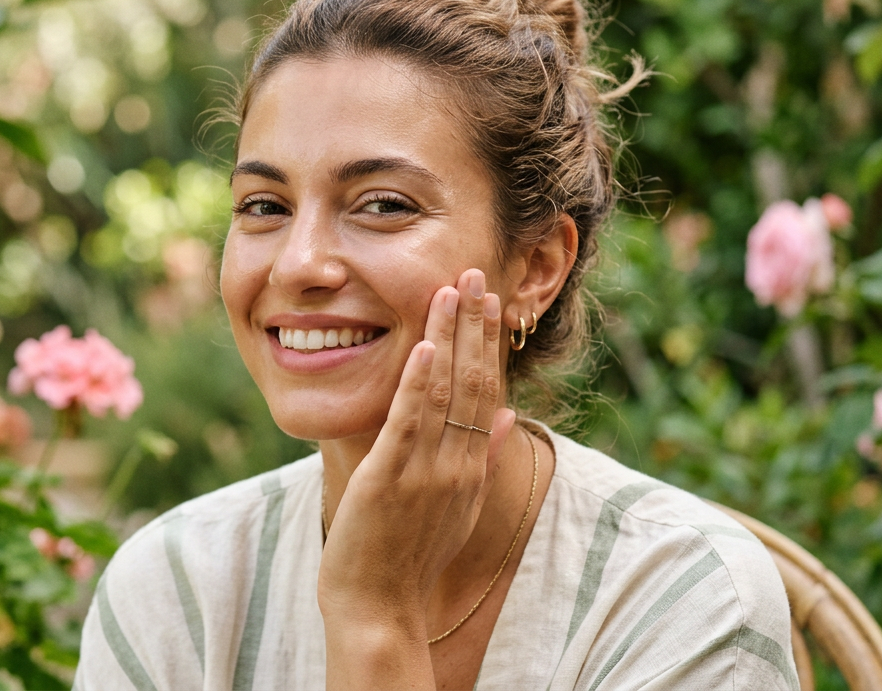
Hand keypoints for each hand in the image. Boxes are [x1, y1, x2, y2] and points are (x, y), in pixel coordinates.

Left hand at [319, 269, 514, 687]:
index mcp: (470, 468)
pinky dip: (418, 382)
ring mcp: (426, 471)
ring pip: (444, 392)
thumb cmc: (409, 557)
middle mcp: (457, 465)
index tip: (490, 302)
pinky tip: (424, 346)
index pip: (485, 392)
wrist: (380, 608)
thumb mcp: (453, 506)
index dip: (488, 345)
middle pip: (473, 382)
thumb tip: (501, 418)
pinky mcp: (390, 479)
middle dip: (475, 326)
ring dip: (450, 337)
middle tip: (477, 273)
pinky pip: (409, 422)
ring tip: (453, 289)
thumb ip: (477, 458)